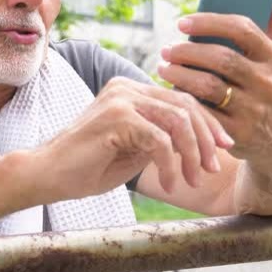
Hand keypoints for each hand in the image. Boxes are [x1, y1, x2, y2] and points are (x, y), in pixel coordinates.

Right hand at [34, 77, 234, 201]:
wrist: (47, 175)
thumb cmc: (88, 167)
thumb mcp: (134, 150)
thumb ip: (161, 138)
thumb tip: (199, 143)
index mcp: (131, 90)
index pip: (181, 99)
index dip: (208, 124)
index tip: (224, 148)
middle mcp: (127, 87)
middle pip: (185, 106)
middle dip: (207, 139)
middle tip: (214, 167)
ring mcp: (121, 99)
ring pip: (177, 122)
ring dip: (192, 154)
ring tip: (193, 179)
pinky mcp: (117, 117)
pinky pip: (159, 140)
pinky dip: (170, 165)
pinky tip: (168, 183)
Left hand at [156, 0, 271, 168]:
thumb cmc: (269, 88)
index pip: (242, 29)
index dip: (208, 22)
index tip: (182, 22)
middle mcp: (268, 83)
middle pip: (221, 58)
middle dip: (187, 51)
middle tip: (165, 49)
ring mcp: (254, 110)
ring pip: (208, 86)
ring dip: (179, 75)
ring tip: (162, 67)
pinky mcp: (238, 135)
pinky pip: (203, 113)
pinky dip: (184, 101)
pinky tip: (171, 93)